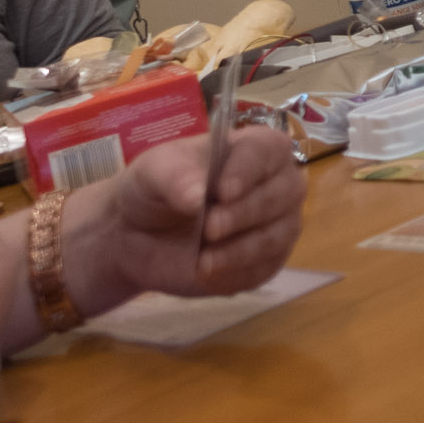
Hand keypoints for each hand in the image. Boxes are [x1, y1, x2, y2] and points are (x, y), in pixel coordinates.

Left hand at [66, 126, 304, 306]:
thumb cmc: (155, 188)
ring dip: (241, 251)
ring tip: (204, 262)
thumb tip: (198, 197)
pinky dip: (236, 275)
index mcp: (254, 148)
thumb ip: (174, 177)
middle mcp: (277, 182)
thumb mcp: (152, 172)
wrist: (139, 236)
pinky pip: (265, 269)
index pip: (267, 150)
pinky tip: (207, 274)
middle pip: (284, 193)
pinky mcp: (267, 261)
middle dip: (246, 213)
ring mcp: (277, 223)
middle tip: (210, 229)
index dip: (248, 171)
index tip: (223, 192)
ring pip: (278, 236)